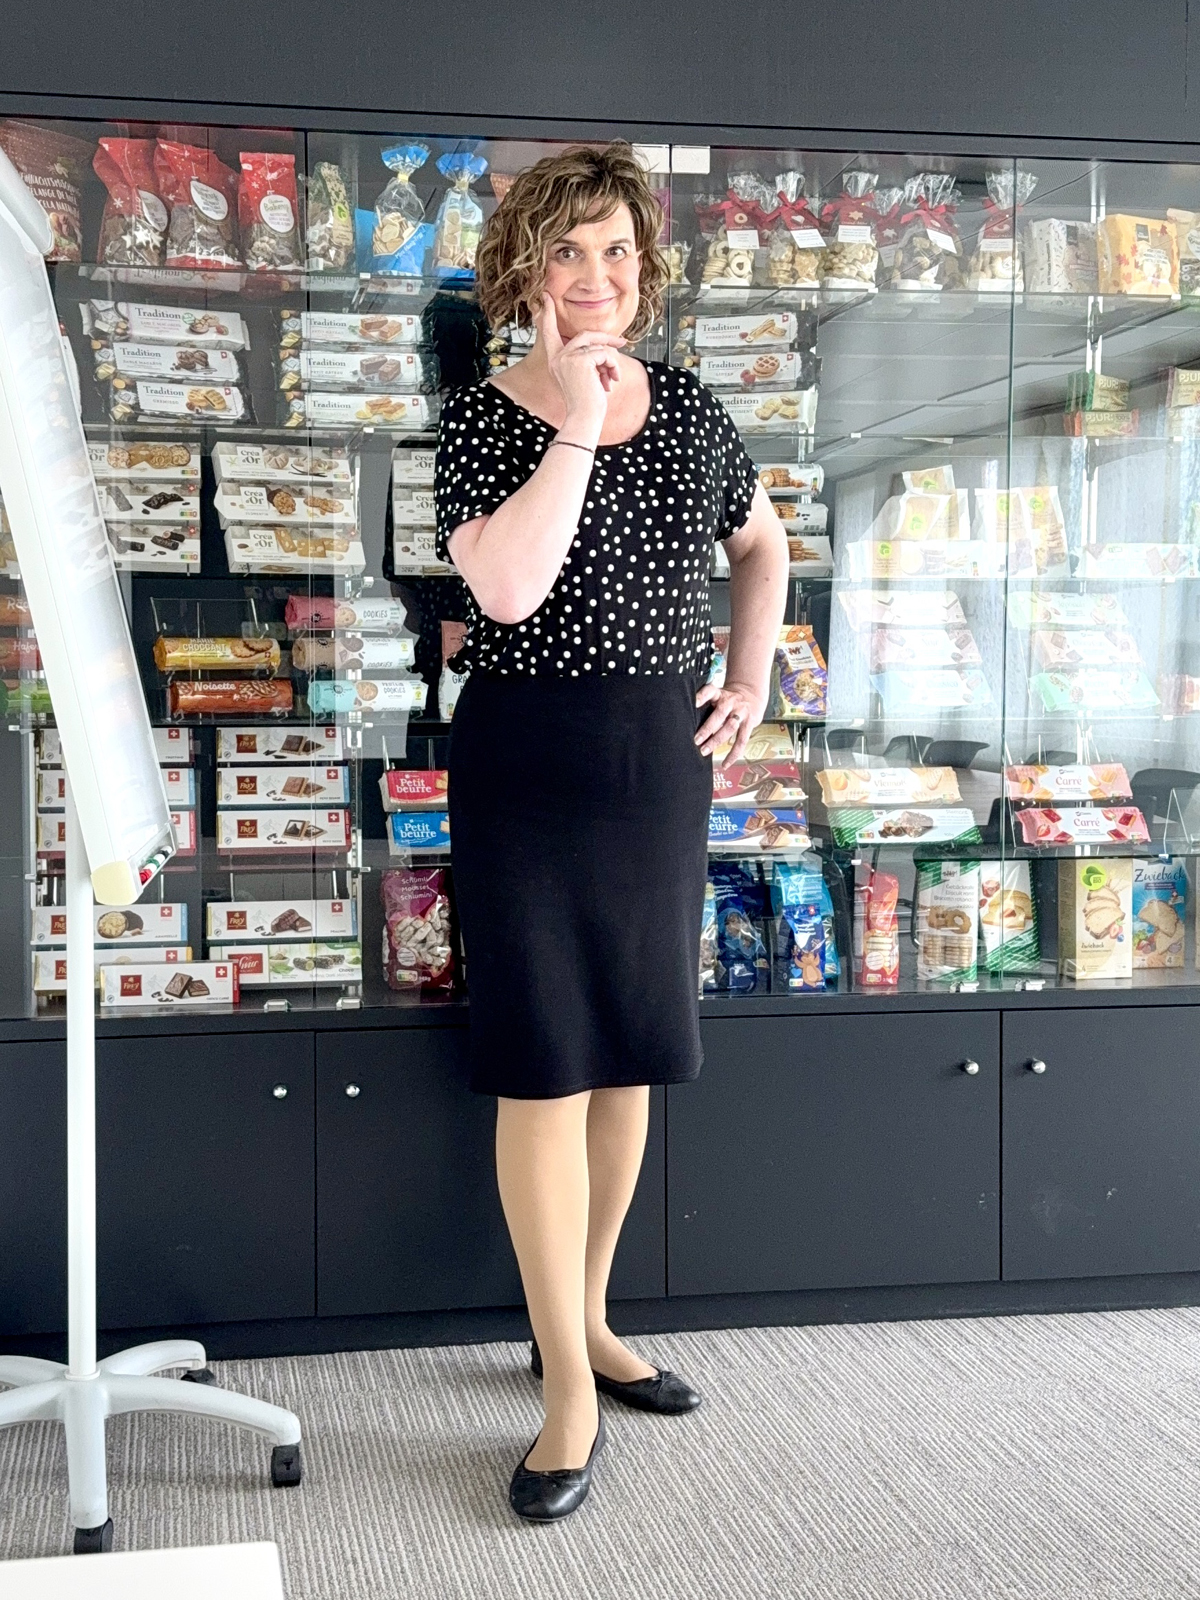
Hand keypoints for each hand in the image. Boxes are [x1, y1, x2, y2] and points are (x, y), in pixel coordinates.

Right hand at [536, 294, 625, 427]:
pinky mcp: (580, 360)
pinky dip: (613, 366)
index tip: (545, 296)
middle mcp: (557, 357)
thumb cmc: (586, 403)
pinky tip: (611, 381)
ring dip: (611, 362)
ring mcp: (567, 357)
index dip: (548, 313)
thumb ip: (588, 360)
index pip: (549, 332)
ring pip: (598, 345)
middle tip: (623, 343)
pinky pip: (604, 353)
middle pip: (586, 335)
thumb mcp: (585, 377)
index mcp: (555, 360)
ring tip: (613, 379)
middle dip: (606, 340)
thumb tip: (607, 346)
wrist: (584, 418)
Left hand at [694, 678, 767, 766]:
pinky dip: (733, 754)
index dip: (702, 696)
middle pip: (719, 714)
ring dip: (716, 740)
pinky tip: (725, 763)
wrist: (752, 696)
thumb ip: (706, 705)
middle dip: (707, 728)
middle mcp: (731, 702)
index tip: (694, 703)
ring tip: (705, 750)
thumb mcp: (718, 696)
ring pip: (730, 727)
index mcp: (720, 694)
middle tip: (696, 740)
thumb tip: (687, 722)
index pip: (710, 691)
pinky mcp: (749, 724)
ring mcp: (741, 713)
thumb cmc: (729, 700)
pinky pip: (741, 741)